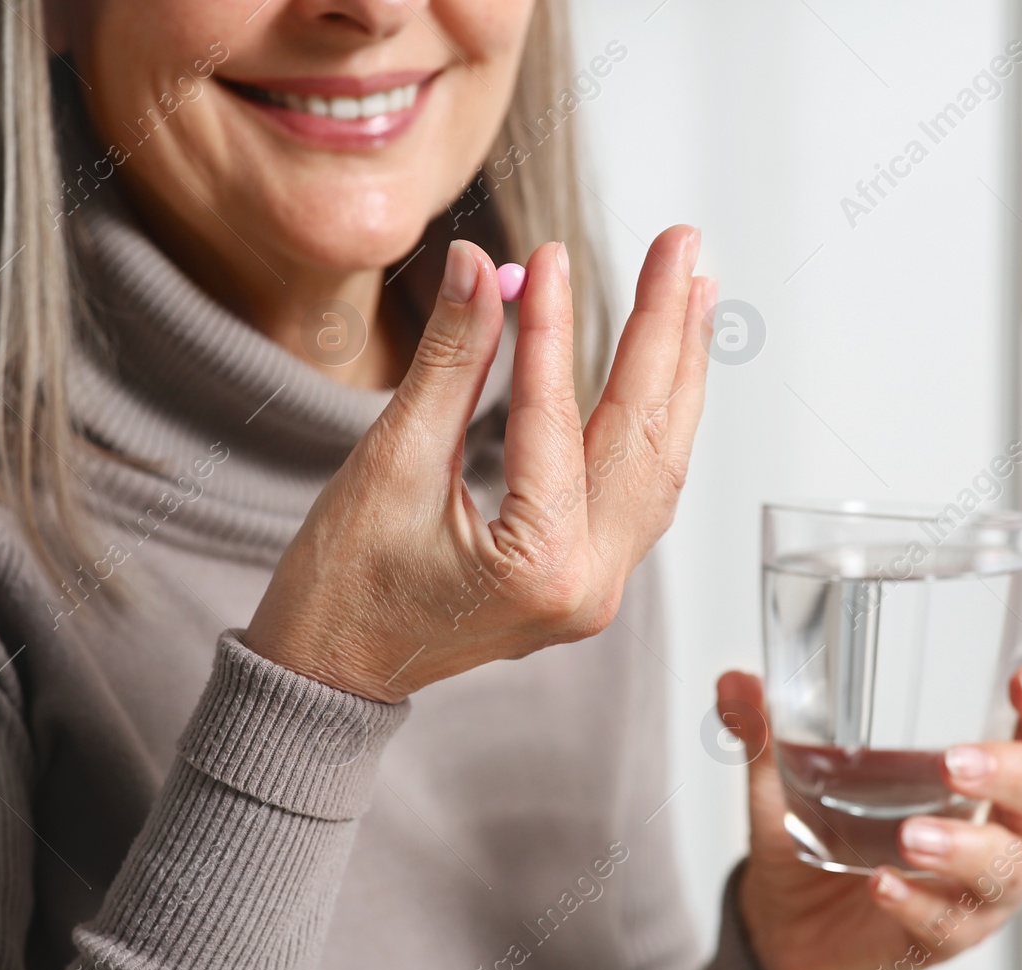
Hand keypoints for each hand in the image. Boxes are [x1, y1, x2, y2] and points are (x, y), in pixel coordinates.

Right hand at [245, 232, 715, 701]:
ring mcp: (596, 587)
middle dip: (664, 333)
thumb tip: (479, 266)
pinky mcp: (586, 579)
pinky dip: (654, 422)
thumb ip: (450, 365)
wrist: (328, 674)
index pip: (557, 419)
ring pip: (656, 464)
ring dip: (676, 373)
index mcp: (538, 565)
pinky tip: (665, 369)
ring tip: (693, 289)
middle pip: (644, 437)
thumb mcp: (390, 466)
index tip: (550, 255)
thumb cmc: (341, 589)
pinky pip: (638, 491)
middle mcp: (588, 584)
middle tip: (682, 243)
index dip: (553, 326)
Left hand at [719, 664, 1021, 969]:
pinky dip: (916, 903)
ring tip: (911, 837)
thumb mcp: (785, 776)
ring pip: (1008, 869)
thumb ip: (766, 729)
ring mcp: (974, 888)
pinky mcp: (943, 937)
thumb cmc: (817, 835)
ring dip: (963, 849)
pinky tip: (882, 885)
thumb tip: (734, 682)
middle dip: (1012, 774)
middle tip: (955, 764)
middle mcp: (992, 829)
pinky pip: (948, 925)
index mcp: (973, 773)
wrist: (789, 925)